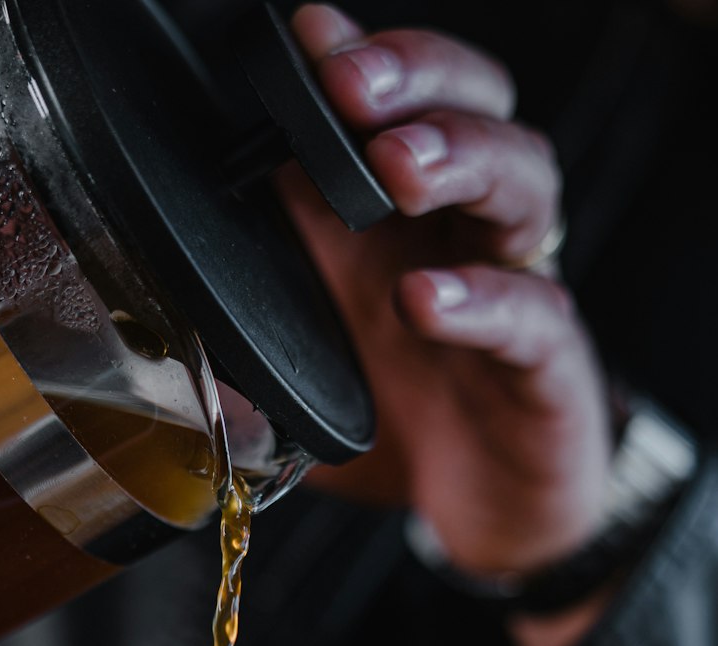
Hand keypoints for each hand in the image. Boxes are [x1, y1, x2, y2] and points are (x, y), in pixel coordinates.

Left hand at [284, 5, 614, 604]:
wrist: (495, 524)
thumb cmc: (411, 435)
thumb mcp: (311, 382)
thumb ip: (252, 345)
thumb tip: (168, 331)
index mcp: (398, 226)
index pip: (393, 110)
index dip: (356, 58)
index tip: (303, 33)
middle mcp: (462, 238)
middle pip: (475, 109)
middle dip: (415, 78)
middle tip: (350, 83)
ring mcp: (515, 291)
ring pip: (522, 182)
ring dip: (457, 157)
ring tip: (396, 167)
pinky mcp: (549, 365)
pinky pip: (531, 313)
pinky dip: (479, 299)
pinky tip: (425, 297)